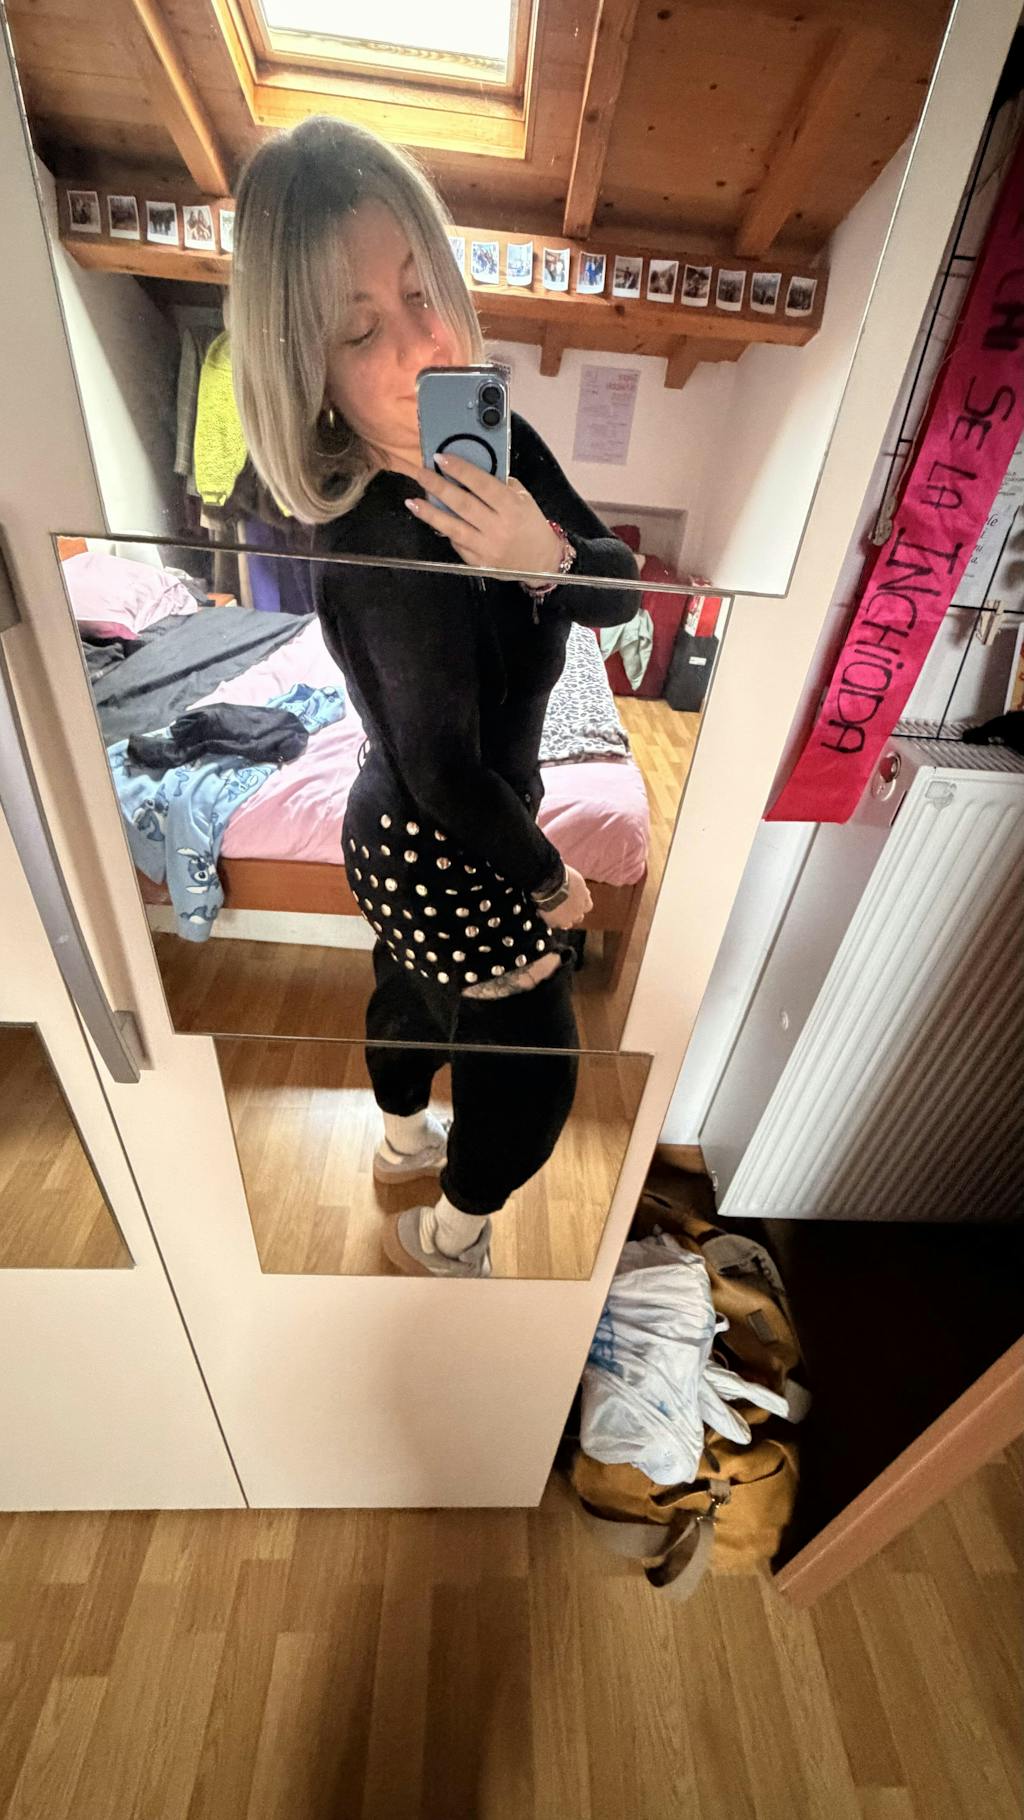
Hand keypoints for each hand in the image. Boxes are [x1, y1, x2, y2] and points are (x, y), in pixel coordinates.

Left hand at [398, 451, 561, 573]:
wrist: (540, 563)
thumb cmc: (531, 526)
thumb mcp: (523, 499)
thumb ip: (500, 485)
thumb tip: (471, 469)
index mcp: (512, 508)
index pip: (481, 484)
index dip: (459, 469)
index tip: (440, 458)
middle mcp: (498, 528)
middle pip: (462, 504)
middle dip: (438, 487)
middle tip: (421, 474)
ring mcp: (486, 548)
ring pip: (452, 527)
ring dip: (430, 513)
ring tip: (412, 501)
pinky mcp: (478, 563)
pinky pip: (456, 543)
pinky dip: (443, 529)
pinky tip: (432, 519)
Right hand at [540, 866, 591, 930]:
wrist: (549, 884)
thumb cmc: (563, 878)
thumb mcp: (578, 880)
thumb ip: (581, 889)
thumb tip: (585, 892)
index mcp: (584, 901)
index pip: (587, 906)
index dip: (581, 903)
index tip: (576, 899)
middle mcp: (577, 912)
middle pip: (578, 917)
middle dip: (574, 913)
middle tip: (565, 907)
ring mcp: (565, 919)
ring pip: (566, 924)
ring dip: (563, 919)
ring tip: (554, 912)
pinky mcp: (553, 922)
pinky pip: (553, 924)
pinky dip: (550, 920)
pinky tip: (545, 914)